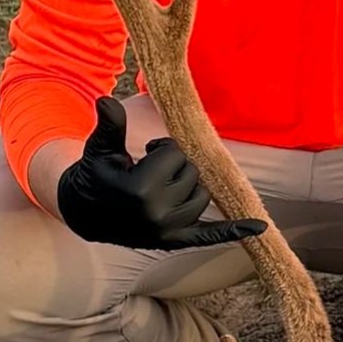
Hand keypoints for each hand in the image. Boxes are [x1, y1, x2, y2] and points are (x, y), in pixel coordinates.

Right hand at [56, 97, 265, 250]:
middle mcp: (158, 214)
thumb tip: (105, 100)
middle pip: (191, 175)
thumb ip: (110, 126)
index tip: (143, 155)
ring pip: (201, 197)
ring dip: (188, 186)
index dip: (161, 150)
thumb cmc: (94, 175)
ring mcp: (167, 231)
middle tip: (150, 169)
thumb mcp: (99, 149)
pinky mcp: (173, 241)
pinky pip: (209, 236)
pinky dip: (234, 231)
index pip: (175, 156)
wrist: (84, 213)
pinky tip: (258, 227)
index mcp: (140, 190)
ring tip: (163, 186)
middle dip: (175, 166)